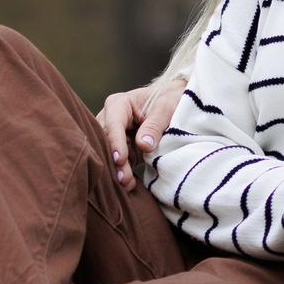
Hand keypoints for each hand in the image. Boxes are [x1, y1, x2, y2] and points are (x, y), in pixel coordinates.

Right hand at [96, 72, 188, 190]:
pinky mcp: (124, 148)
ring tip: (127, 184)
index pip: (113, 124)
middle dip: (114, 161)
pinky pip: (120, 163)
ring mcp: (117, 135)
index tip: (121, 160)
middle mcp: (112, 120)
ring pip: (110, 154)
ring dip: (118, 170)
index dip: (115, 142)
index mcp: (119, 104)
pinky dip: (124, 173)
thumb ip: (155, 125)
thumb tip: (143, 145)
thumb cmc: (171, 99)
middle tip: (123, 178)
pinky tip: (129, 185)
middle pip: (106, 141)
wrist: (178, 103)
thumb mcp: (166, 107)